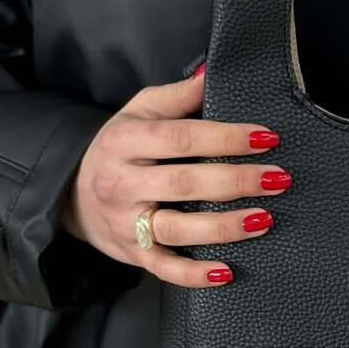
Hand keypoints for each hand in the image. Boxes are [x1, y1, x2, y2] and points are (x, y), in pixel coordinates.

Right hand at [61, 63, 289, 287]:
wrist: (71, 193)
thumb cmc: (117, 148)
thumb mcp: (137, 112)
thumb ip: (177, 95)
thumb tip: (213, 72)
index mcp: (124, 142)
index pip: (181, 138)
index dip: (226, 138)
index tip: (266, 139)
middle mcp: (121, 183)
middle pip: (184, 183)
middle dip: (236, 181)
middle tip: (277, 178)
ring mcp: (125, 223)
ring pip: (178, 228)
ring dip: (224, 226)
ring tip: (263, 219)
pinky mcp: (132, 254)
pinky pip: (165, 268)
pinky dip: (194, 274)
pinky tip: (226, 271)